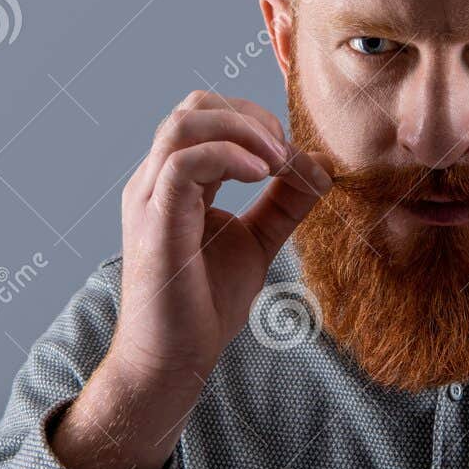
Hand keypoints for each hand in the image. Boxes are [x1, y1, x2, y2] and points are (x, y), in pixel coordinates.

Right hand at [54, 90, 332, 468]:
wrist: (173, 361)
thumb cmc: (204, 304)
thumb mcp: (257, 241)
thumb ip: (284, 203)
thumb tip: (319, 166)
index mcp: (175, 181)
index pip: (208, 116)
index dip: (255, 121)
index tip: (293, 155)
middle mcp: (156, 181)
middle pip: (193, 106)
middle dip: (249, 115)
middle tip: (285, 150)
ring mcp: (149, 199)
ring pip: (183, 125)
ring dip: (241, 129)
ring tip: (277, 160)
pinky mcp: (154, 223)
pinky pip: (182, 164)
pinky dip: (228, 156)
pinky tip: (262, 174)